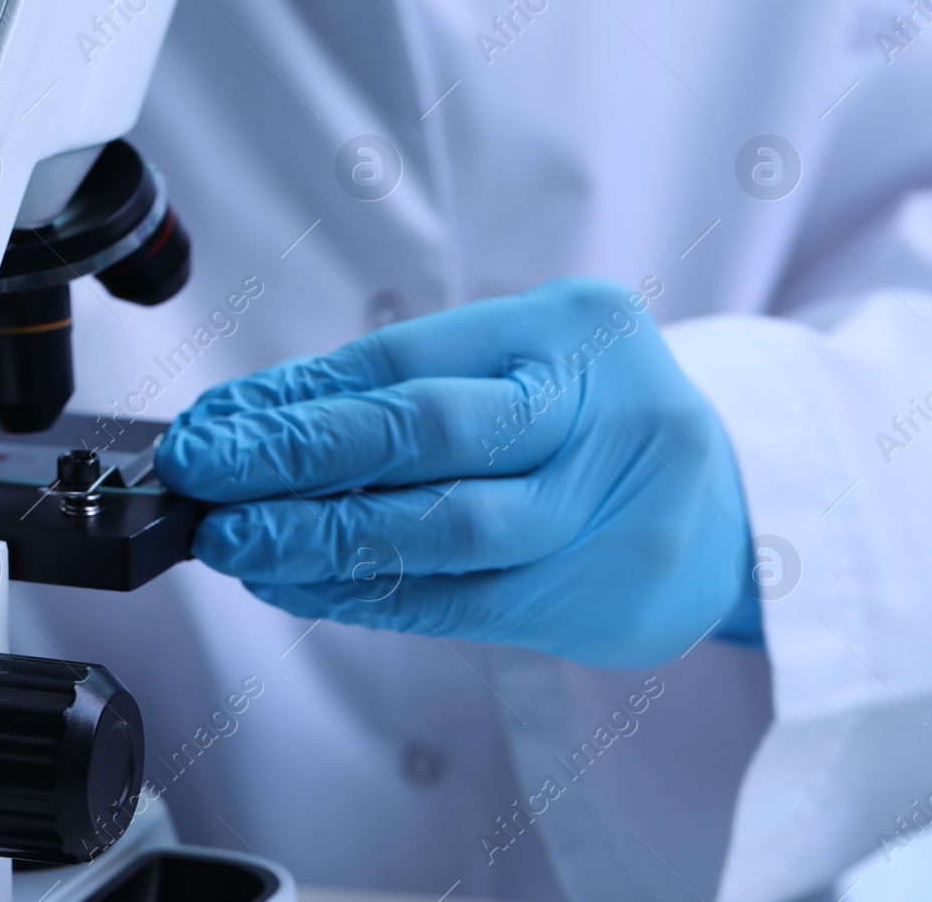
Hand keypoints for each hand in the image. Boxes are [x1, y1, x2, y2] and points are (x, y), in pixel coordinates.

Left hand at [156, 278, 759, 668]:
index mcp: (572, 327)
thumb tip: (253, 420)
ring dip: (315, 540)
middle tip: (204, 476)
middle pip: (426, 436)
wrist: (728, 513)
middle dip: (295, 459)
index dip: (298, 396)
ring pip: (438, 532)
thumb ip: (405, 384)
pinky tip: (293, 583)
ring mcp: (603, 513)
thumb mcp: (521, 360)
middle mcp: (596, 414)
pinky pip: (453, 603)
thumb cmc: (597, 419)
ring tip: (235, 540)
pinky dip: (362, 595)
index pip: (408, 360)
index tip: (216, 421)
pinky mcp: (592, 602)